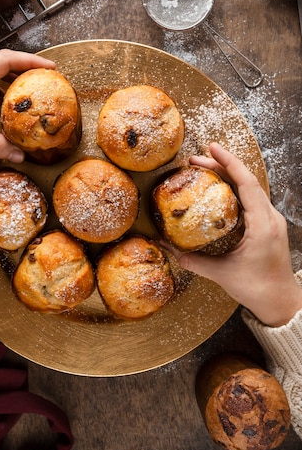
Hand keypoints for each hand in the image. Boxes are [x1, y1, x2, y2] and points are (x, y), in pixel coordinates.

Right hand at [168, 142, 301, 326]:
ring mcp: (271, 219)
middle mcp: (270, 217)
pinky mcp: (269, 224)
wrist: (282, 302)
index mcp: (262, 224)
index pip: (246, 183)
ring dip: (229, 174)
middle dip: (222, 165)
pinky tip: (219, 188)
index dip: (229, 162)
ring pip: (251, 187)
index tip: (212, 147)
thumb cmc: (257, 288)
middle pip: (247, 180)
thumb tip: (168, 249)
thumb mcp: (223, 274)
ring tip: (204, 167)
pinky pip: (252, 197)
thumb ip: (194, 261)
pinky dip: (235, 187)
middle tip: (195, 159)